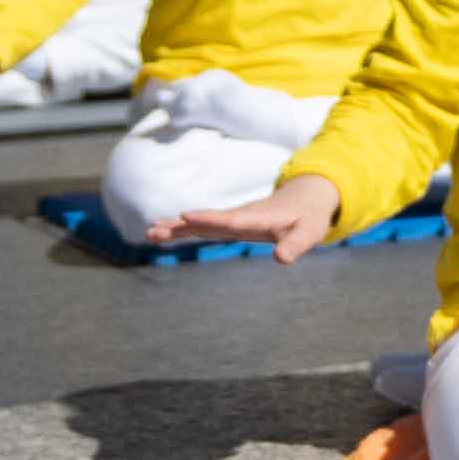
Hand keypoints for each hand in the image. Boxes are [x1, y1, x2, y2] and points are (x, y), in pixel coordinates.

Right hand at [150, 172, 339, 260]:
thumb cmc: (308, 219)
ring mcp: (232, 219)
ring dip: (176, 228)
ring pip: (200, 223)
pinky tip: (159, 233)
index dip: (210, 218)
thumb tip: (281, 259)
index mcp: (259, 218)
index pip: (232, 219)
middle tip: (154, 230)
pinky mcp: (228, 224)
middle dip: (182, 225)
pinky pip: (202, 226)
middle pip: (208, 221)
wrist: (304, 200)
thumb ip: (296, 246)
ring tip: (149, 233)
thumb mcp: (309, 233)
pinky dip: (182, 229)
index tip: (186, 215)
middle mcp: (241, 217)